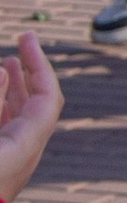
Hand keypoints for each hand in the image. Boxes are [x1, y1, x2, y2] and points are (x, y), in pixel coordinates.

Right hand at [0, 38, 63, 202]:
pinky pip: (5, 129)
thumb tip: (3, 71)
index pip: (47, 96)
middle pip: (37, 104)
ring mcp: (11, 159)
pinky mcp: (0, 165)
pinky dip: (0, 108)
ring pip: (18, 117)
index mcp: (25, 144)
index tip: (26, 37)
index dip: (39, 63)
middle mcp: (23, 152)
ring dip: (12, 89)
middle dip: (29, 72)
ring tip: (6, 65)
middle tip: (20, 45)